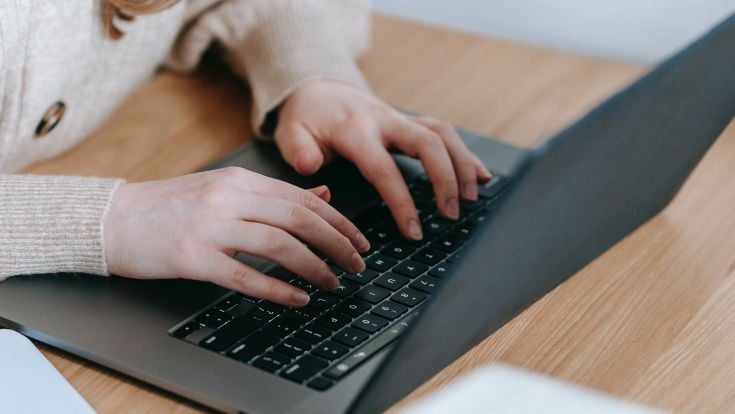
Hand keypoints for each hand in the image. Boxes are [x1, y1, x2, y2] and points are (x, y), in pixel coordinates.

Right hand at [104, 167, 369, 306]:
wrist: (112, 219)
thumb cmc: (169, 207)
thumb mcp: (224, 189)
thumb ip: (273, 194)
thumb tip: (324, 193)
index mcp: (240, 180)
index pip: (304, 198)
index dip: (338, 221)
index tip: (359, 241)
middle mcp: (229, 198)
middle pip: (300, 219)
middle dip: (337, 244)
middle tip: (357, 265)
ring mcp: (211, 227)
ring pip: (280, 246)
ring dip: (314, 267)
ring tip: (334, 283)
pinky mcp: (193, 258)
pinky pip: (245, 276)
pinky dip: (278, 290)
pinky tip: (298, 299)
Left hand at [275, 80, 491, 239]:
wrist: (317, 88)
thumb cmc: (306, 118)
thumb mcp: (290, 133)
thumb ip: (299, 150)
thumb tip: (312, 165)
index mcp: (355, 130)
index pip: (384, 168)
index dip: (402, 201)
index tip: (414, 230)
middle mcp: (384, 120)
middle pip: (427, 143)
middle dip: (445, 179)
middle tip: (451, 214)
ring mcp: (400, 119)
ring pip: (442, 134)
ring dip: (462, 165)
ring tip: (472, 198)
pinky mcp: (409, 122)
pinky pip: (444, 133)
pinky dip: (465, 153)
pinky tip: (482, 175)